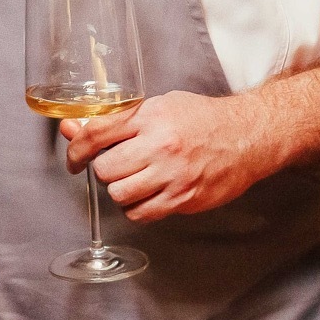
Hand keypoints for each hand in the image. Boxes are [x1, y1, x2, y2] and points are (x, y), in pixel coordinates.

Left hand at [59, 91, 268, 223]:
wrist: (246, 136)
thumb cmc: (202, 118)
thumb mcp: (159, 106)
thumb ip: (116, 120)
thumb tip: (72, 128)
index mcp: (150, 117)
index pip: (96, 134)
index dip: (75, 149)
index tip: (73, 158)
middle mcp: (160, 146)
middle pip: (105, 169)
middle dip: (104, 169)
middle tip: (116, 165)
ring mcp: (173, 175)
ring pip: (120, 194)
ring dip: (120, 189)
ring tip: (135, 178)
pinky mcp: (183, 199)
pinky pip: (141, 213)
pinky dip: (137, 207)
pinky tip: (148, 193)